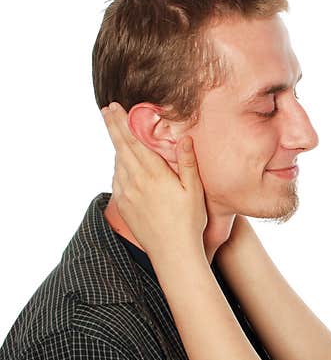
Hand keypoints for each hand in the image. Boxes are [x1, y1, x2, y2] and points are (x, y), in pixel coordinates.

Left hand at [102, 102, 207, 260]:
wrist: (172, 252)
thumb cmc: (189, 222)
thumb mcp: (195, 191)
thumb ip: (187, 163)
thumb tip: (184, 137)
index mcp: (153, 174)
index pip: (133, 141)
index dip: (123, 122)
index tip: (115, 107)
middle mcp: (135, 181)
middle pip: (120, 147)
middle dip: (113, 126)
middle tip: (106, 110)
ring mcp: (126, 193)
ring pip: (118, 163)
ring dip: (117, 147)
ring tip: (118, 135)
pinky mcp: (123, 205)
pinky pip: (118, 179)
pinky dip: (119, 167)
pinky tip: (124, 165)